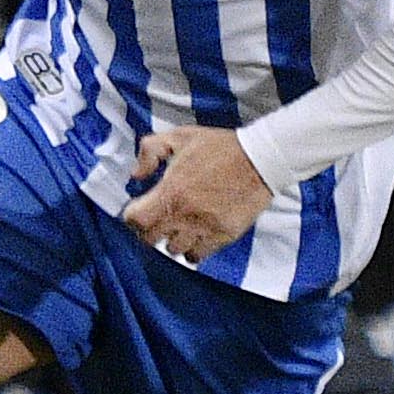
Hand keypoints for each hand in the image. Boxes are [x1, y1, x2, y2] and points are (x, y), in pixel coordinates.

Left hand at [124, 125, 271, 264]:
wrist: (260, 158)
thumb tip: (136, 175)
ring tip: (178, 225)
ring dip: (171, 239)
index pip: (135, 220)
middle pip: (149, 240)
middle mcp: (185, 214)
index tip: (139, 208)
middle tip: (157, 218)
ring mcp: (205, 228)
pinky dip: (191, 249)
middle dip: (149, 229)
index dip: (133, 215)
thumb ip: (149, 152)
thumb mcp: (179, 136)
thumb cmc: (220, 147)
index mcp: (171, 191)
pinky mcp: (223, 236)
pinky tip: (194, 235)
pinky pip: (197, 256)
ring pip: (172, 250)